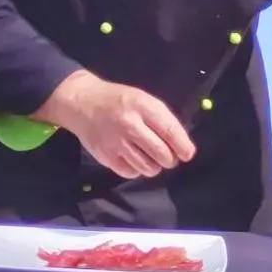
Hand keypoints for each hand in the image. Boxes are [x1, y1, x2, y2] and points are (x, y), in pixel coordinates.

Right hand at [31, 70, 195, 178]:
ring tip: (148, 155)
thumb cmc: (119, 100)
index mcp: (141, 105)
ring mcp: (117, 142)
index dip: (183, 146)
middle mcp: (129, 124)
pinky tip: (132, 156)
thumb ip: (161, 119)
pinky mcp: (107, 157)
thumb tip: (183, 146)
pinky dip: (136, 168)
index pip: (170, 131)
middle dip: (169, 159)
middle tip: (166, 156)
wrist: (83, 102)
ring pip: (149, 168)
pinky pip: (132, 173)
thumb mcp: (141, 98)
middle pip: (162, 154)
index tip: (187, 154)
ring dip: (154, 166)